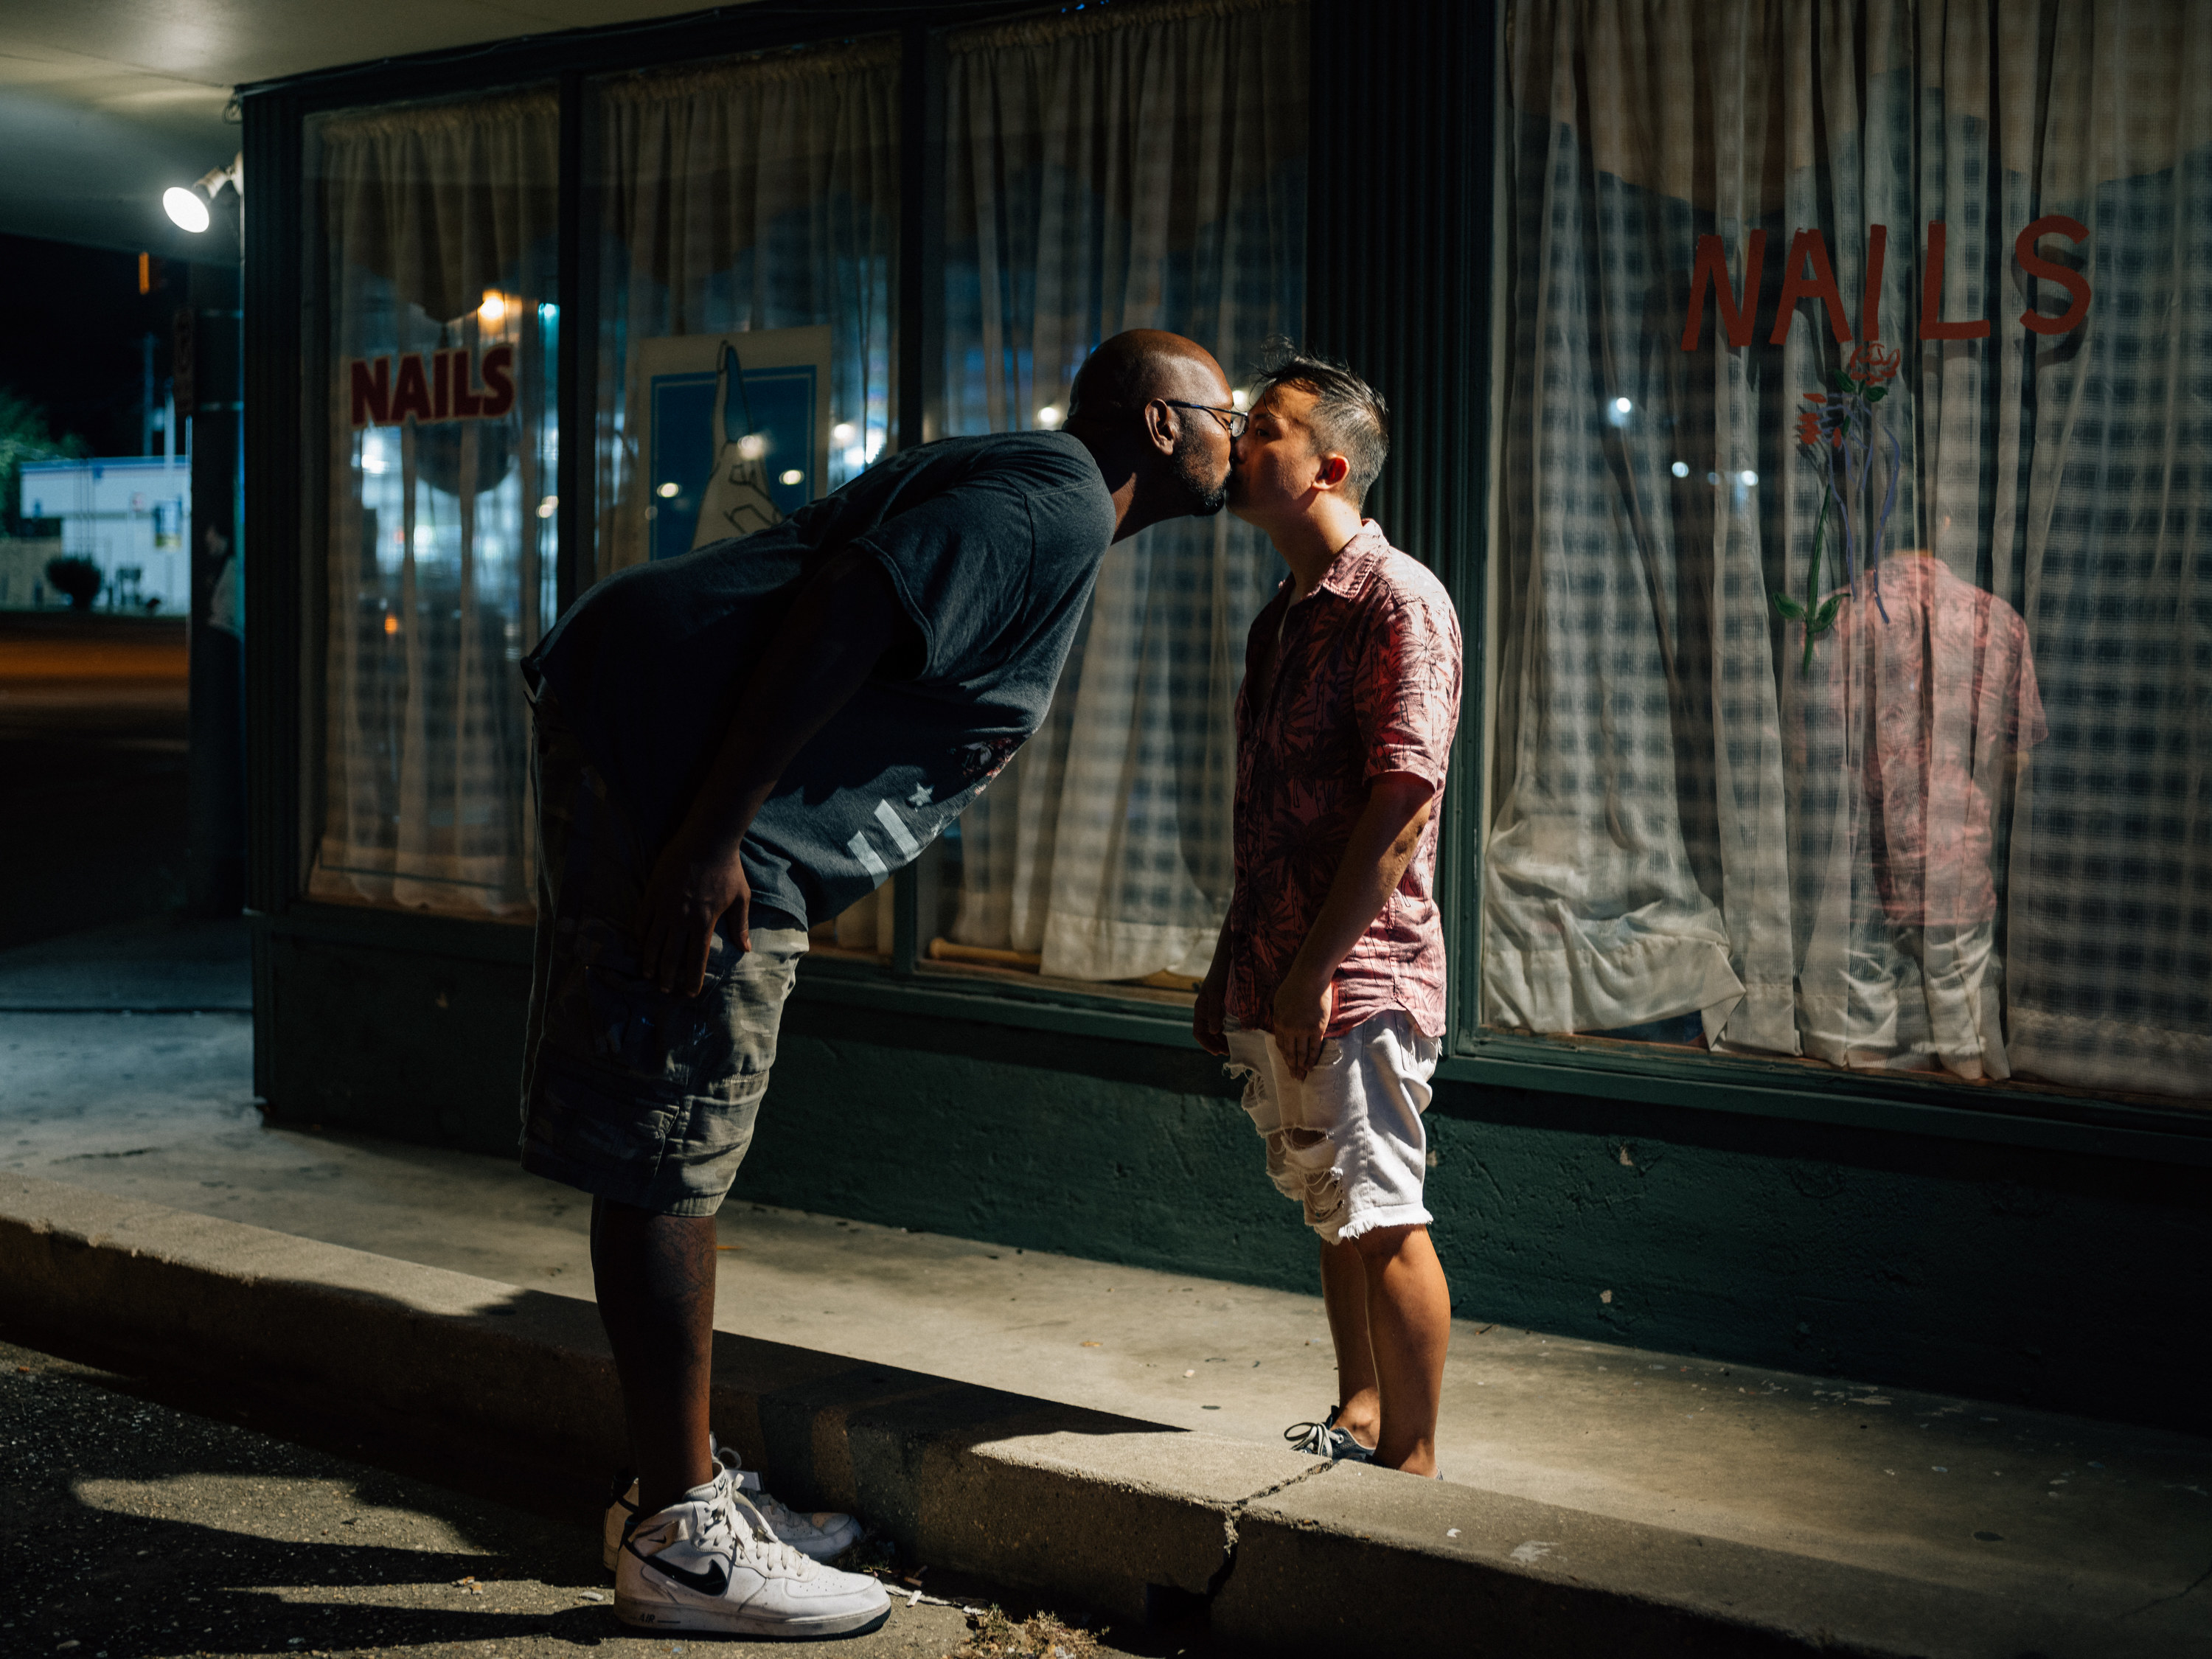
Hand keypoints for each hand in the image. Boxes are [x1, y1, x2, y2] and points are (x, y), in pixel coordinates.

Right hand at [637, 824, 750, 995]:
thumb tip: (745, 950)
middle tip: (664, 990)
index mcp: (704, 922)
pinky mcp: (652, 893)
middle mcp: (681, 919)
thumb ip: (740, 925)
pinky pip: (642, 920)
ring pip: (652, 942)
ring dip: (649, 961)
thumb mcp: (741, 898)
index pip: (696, 959)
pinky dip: (640, 936)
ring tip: (648, 974)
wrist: (707, 840)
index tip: (690, 993)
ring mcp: (664, 906)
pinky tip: (640, 946)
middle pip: (670, 956)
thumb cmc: (728, 869)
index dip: (692, 979)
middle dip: (667, 977)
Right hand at [1192, 966, 1228, 1055]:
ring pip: (1215, 1029)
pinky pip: (1222, 1021)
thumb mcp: (1216, 994)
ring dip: (1222, 1038)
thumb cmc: (1220, 975)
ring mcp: (1214, 1008)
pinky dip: (1227, 1029)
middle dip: (1216, 1043)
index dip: (1206, 1044)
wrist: (1227, 959)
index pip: (1198, 1032)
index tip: (1218, 1052)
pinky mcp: (1223, 1004)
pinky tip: (1235, 1033)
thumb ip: (1214, 1012)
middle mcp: (1206, 1010)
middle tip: (1228, 1052)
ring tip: (1232, 1046)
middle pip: (1207, 1033)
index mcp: (1200, 1009)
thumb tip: (1214, 1031)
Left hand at [1271, 970, 1332, 1080]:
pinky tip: (1310, 1067)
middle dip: (1291, 1065)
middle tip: (1293, 1077)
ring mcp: (1303, 1030)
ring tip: (1301, 1076)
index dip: (1285, 1055)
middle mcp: (1289, 1029)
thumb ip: (1280, 1013)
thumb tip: (1281, 1023)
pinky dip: (1312, 1059)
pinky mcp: (1316, 1029)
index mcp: (1278, 1022)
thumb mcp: (1280, 1000)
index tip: (1287, 1062)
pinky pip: (1314, 1048)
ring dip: (1300, 1066)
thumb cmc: (1294, 985)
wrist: (1309, 979)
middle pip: (1289, 1052)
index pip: (1281, 1044)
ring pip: (1301, 1053)